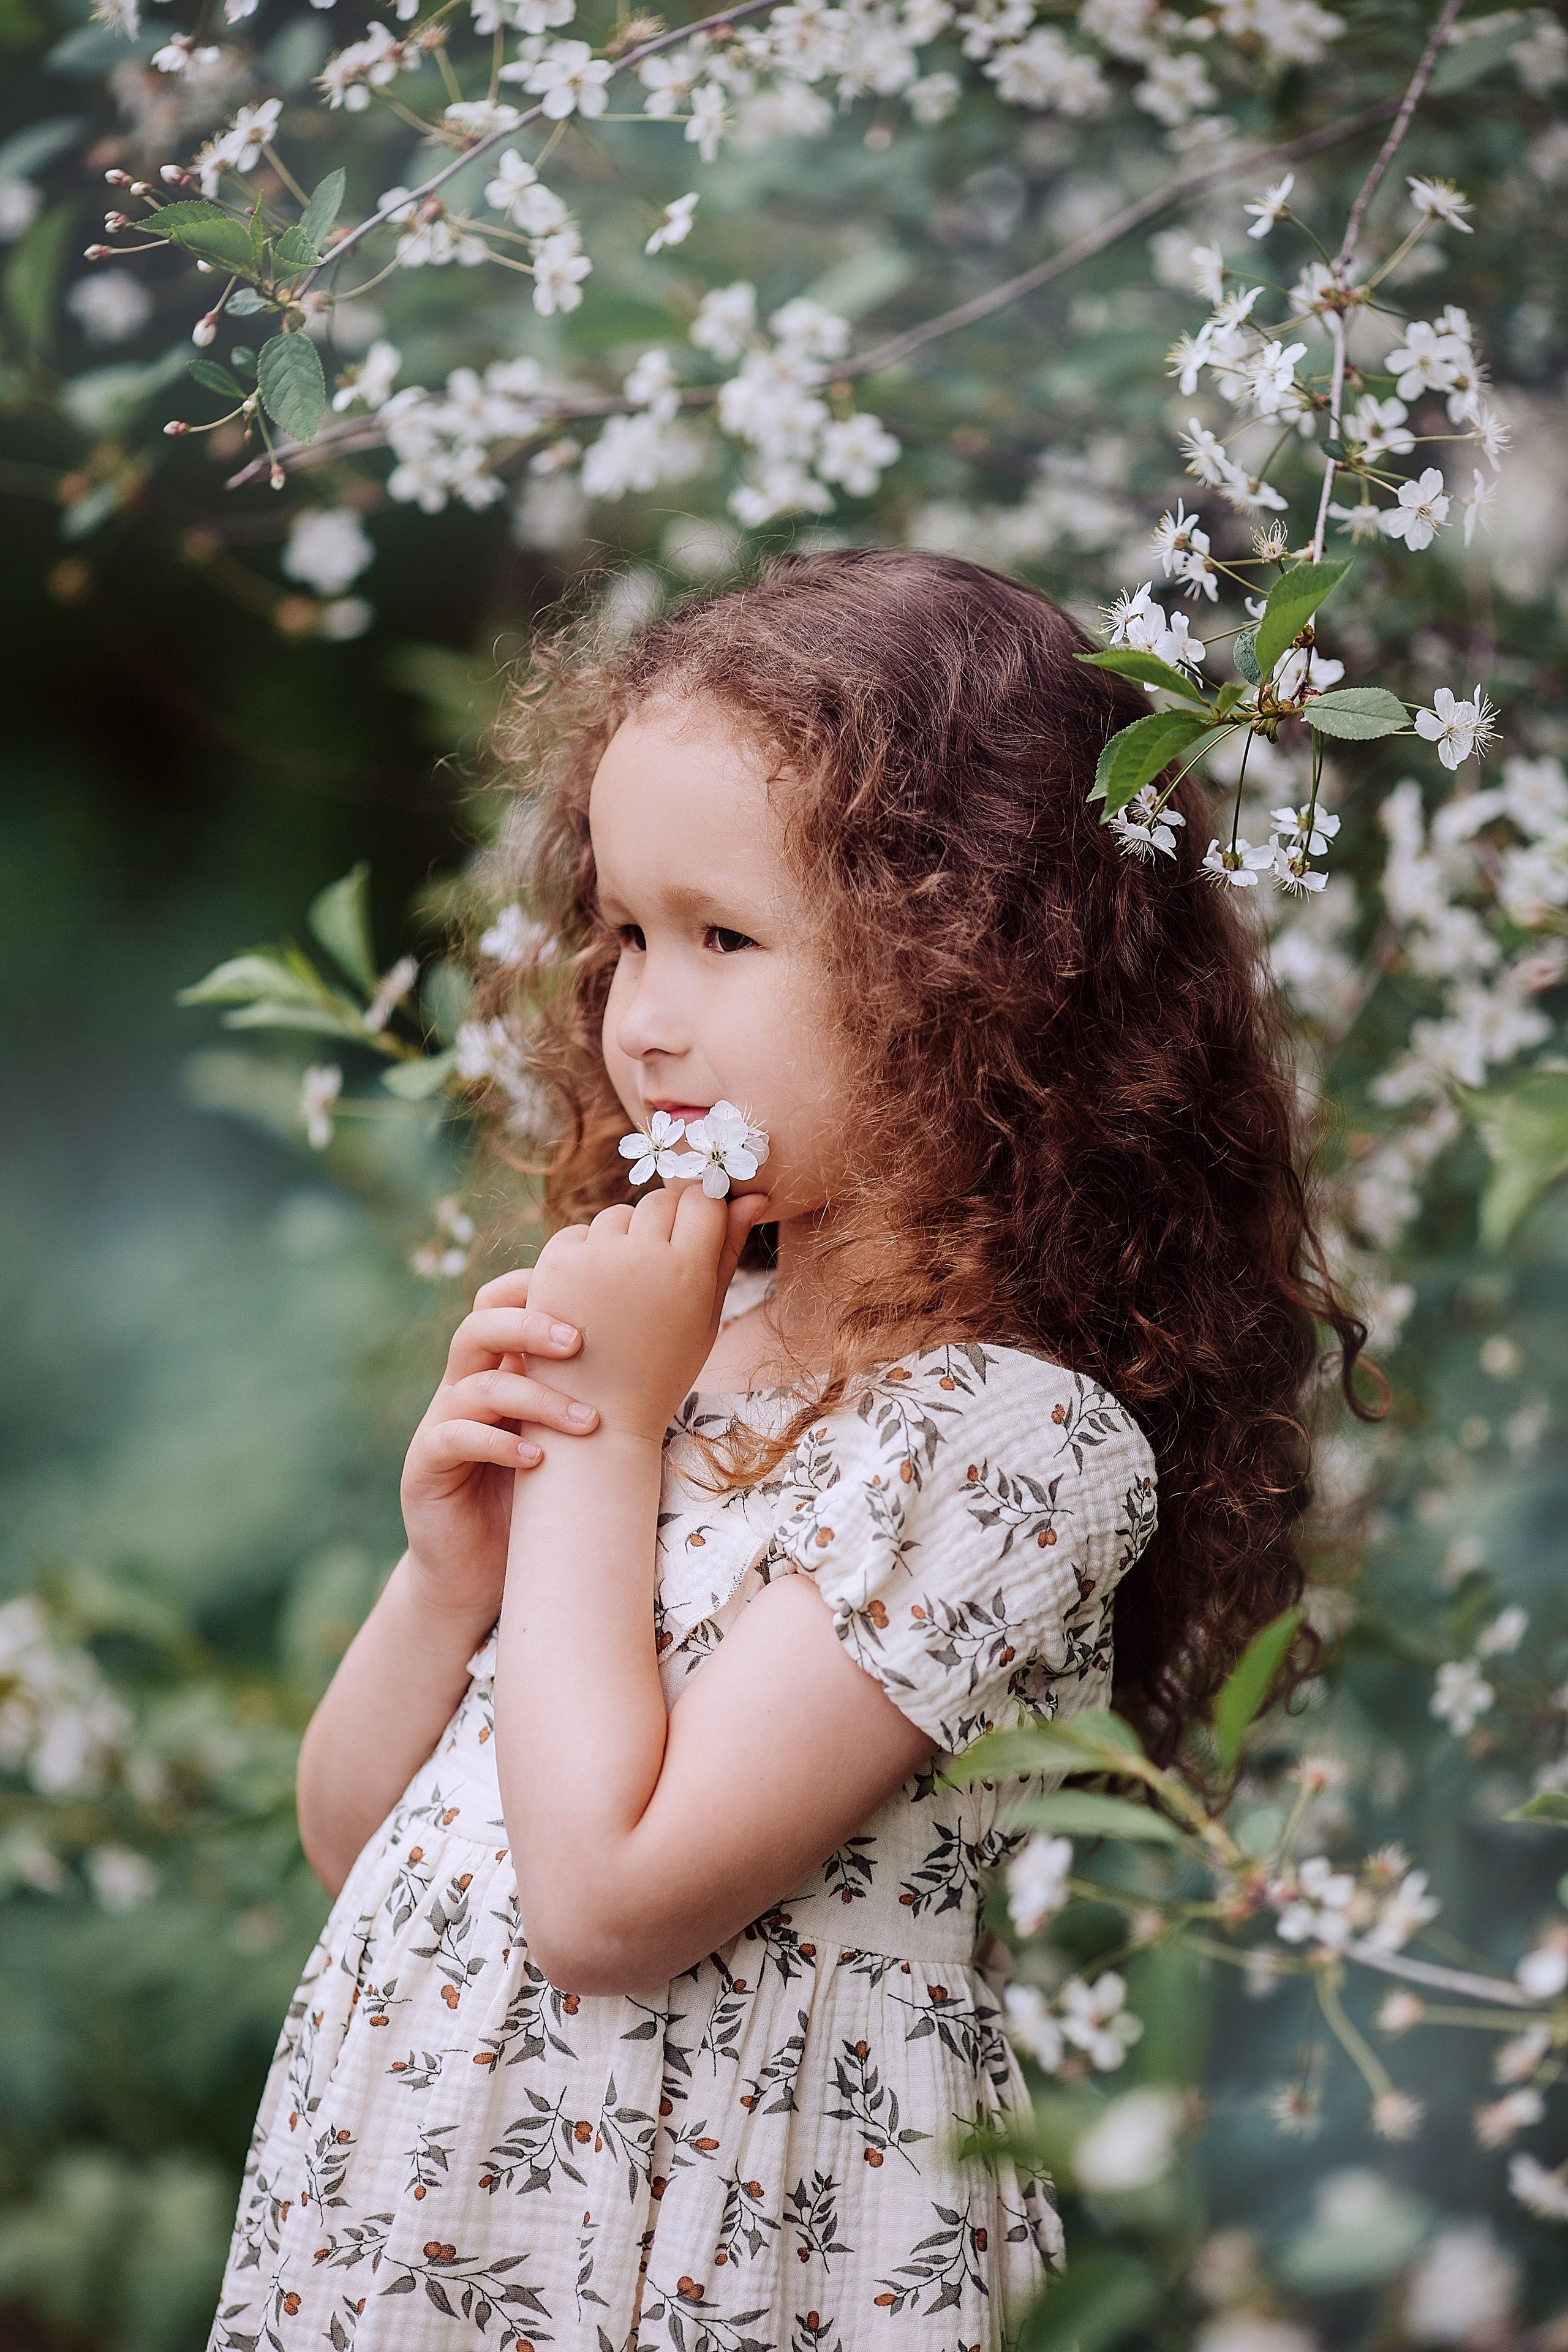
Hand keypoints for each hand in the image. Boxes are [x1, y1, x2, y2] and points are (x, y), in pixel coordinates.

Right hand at [401, 1269, 602, 1616]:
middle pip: (479, 1327)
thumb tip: (668, 1360)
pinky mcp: (425, 1466)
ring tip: (587, 1422)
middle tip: (579, 1341)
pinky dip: (498, 1443)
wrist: (481, 1573)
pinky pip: (453, 1436)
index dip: (534, 1287)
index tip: (588, 1292)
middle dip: (529, 1324)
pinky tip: (537, 1460)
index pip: (501, 1305)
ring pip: (475, 1384)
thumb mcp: (568, 1441)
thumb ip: (591, 1396)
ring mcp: (441, 1424)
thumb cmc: (538, 1500)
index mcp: (498, 1370)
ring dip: (536, 1397)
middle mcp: (464, 1387)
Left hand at [522, 1185, 770, 1446]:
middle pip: (661, 1200)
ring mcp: (594, 1257)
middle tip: (658, 1267)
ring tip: (624, 1287)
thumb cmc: (663, 1368)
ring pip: (618, 1215)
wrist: (598, 1414)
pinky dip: (587, 1252)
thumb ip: (728, 1252)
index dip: (702, 1212)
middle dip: (664, 1223)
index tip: (696, 1234)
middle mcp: (641, 1256)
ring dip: (624, 1237)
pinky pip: (579, 1232)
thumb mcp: (706, 1316)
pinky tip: (591, 1292)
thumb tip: (752, 1197)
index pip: (703, 1200)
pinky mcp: (555, 1263)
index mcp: (688, 1270)